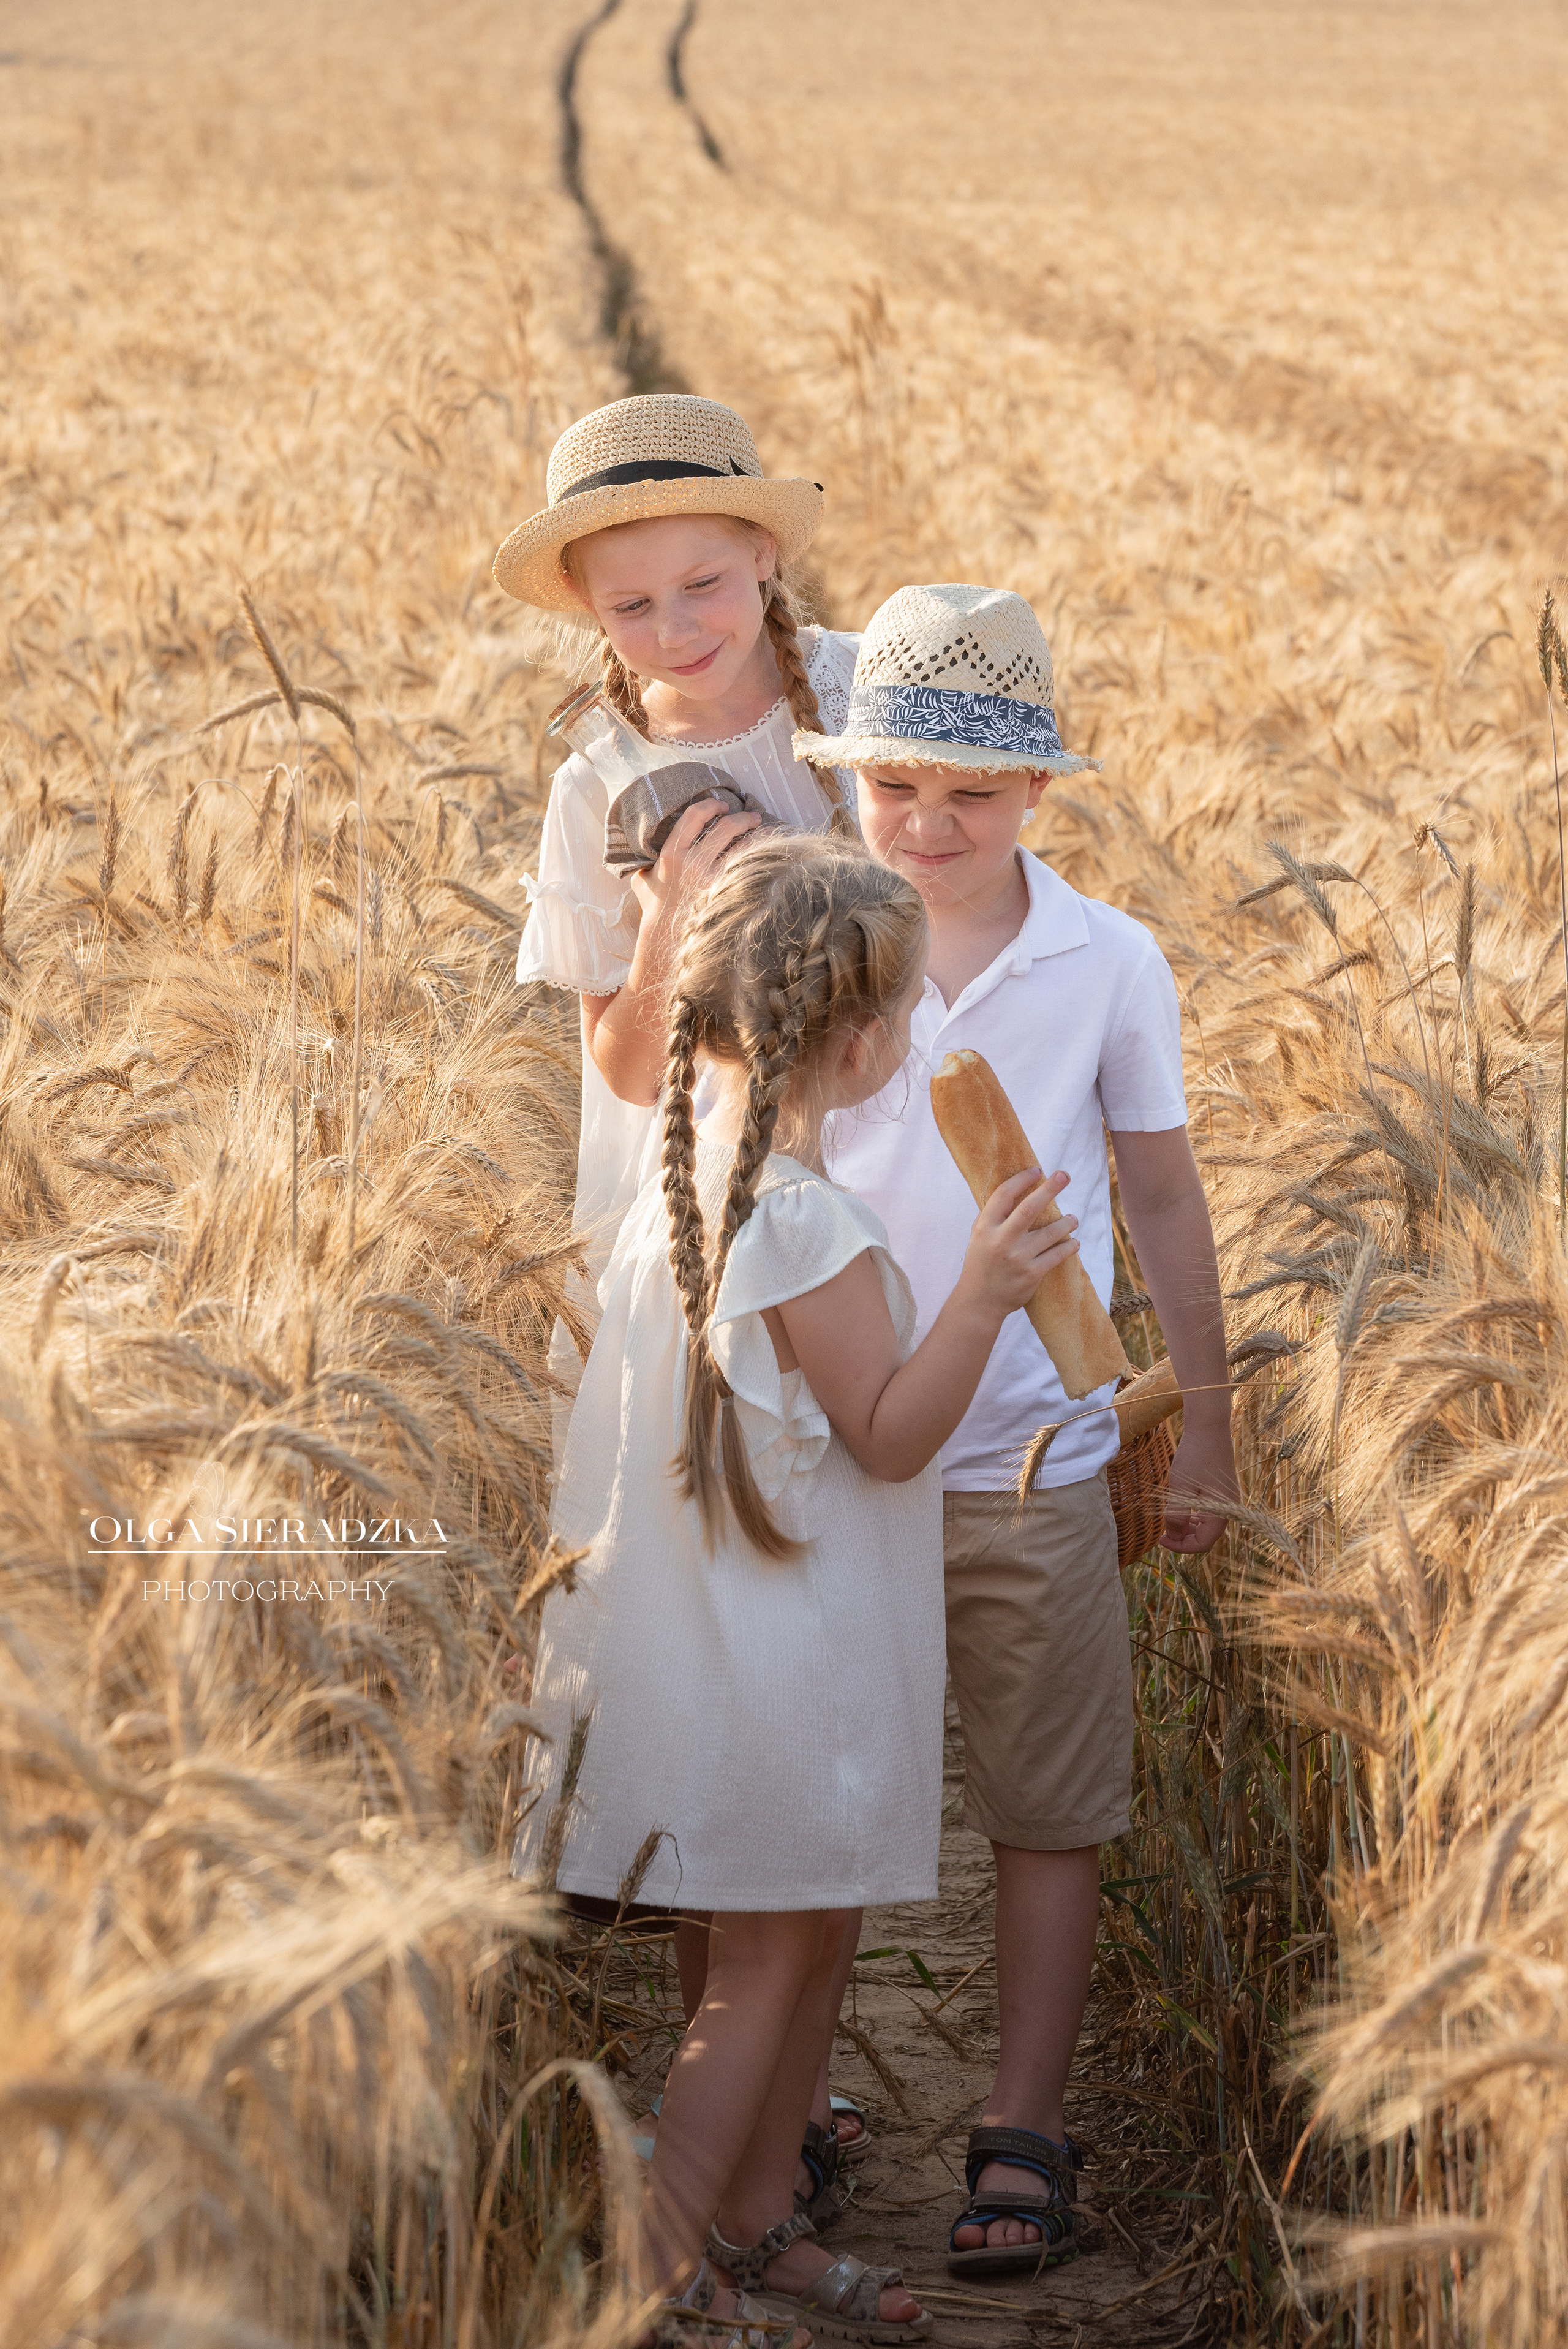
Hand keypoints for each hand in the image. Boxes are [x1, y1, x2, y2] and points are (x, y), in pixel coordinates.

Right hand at [628, 797, 761, 932]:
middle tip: (753, 816)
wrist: (665, 939)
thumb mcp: (642, 881)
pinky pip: (748, 869)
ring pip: (743, 847)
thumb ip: (646, 864)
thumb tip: (646, 854)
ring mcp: (711, 880)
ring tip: (766, 830)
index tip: (722, 805)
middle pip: (725, 828)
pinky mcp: (725, 894)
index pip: (694, 816)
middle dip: (743, 818)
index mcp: (671, 854)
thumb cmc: (655, 909)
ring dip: (758, 834)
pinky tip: (769, 852)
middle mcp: (692, 864)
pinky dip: (760, 857)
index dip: (711, 804)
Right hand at [957, 1168, 1077, 1323]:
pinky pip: (1057, 1255)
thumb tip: (1021, 1188)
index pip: (1004, 1195)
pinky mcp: (1032, 1274)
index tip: (1037, 1171)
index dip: (1021, 1179)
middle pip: (1029, 1209)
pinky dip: (1069, 1246)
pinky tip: (1074, 1242)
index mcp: (985, 1227)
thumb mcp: (980, 1235)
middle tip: (1064, 1175)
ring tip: (1073, 1219)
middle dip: (1049, 1189)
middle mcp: (1001, 1241)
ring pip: (1050, 1233)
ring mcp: (1018, 1258)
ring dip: (1066, 1223)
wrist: (979, 1300)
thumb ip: (996, 1215)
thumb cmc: (982, 1262)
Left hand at [1161, 1420, 1237, 1552]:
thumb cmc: (1195, 1457)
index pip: (1203, 1544)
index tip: (1161, 1539)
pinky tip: (1180, 1510)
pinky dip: (1194, 1516)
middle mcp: (1230, 1509)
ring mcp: (1228, 1500)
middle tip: (1163, 1534)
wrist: (1209, 1428)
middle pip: (1207, 1537)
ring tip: (1170, 1522)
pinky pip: (1209, 1513)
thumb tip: (1173, 1538)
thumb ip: (1177, 1517)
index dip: (1181, 1546)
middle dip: (1184, 1539)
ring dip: (1188, 1528)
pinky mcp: (1223, 1492)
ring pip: (1208, 1526)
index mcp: (1222, 1512)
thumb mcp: (1180, 1490)